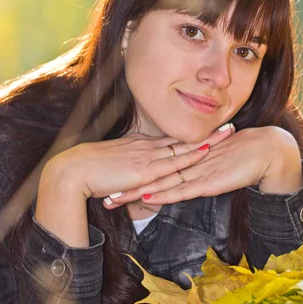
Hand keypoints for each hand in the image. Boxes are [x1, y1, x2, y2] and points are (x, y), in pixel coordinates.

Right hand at [42, 124, 234, 199]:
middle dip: (208, 133)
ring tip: (229, 133)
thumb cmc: (87, 171)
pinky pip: (172, 162)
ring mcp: (146, 157)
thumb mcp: (112, 168)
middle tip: (230, 125)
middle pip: (183, 138)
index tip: (209, 130)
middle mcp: (146, 147)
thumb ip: (127, 171)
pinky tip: (206, 151)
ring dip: (208, 140)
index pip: (170, 139)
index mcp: (138, 145)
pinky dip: (190, 156)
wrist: (72, 172)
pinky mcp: (144, 170)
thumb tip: (135, 178)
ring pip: (183, 146)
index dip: (191, 135)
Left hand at [104, 126, 302, 207]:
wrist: (265, 151)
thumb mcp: (210, 164)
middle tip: (99, 190)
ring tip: (112, 200)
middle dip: (123, 184)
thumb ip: (196, 169)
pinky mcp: (207, 181)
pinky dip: (162, 193)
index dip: (130, 174)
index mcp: (184, 158)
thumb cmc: (239, 156)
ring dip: (134, 192)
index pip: (152, 167)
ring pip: (158, 183)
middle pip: (148, 175)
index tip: (109, 179)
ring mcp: (195, 171)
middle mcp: (185, 163)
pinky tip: (146, 197)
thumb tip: (182, 176)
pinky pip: (181, 189)